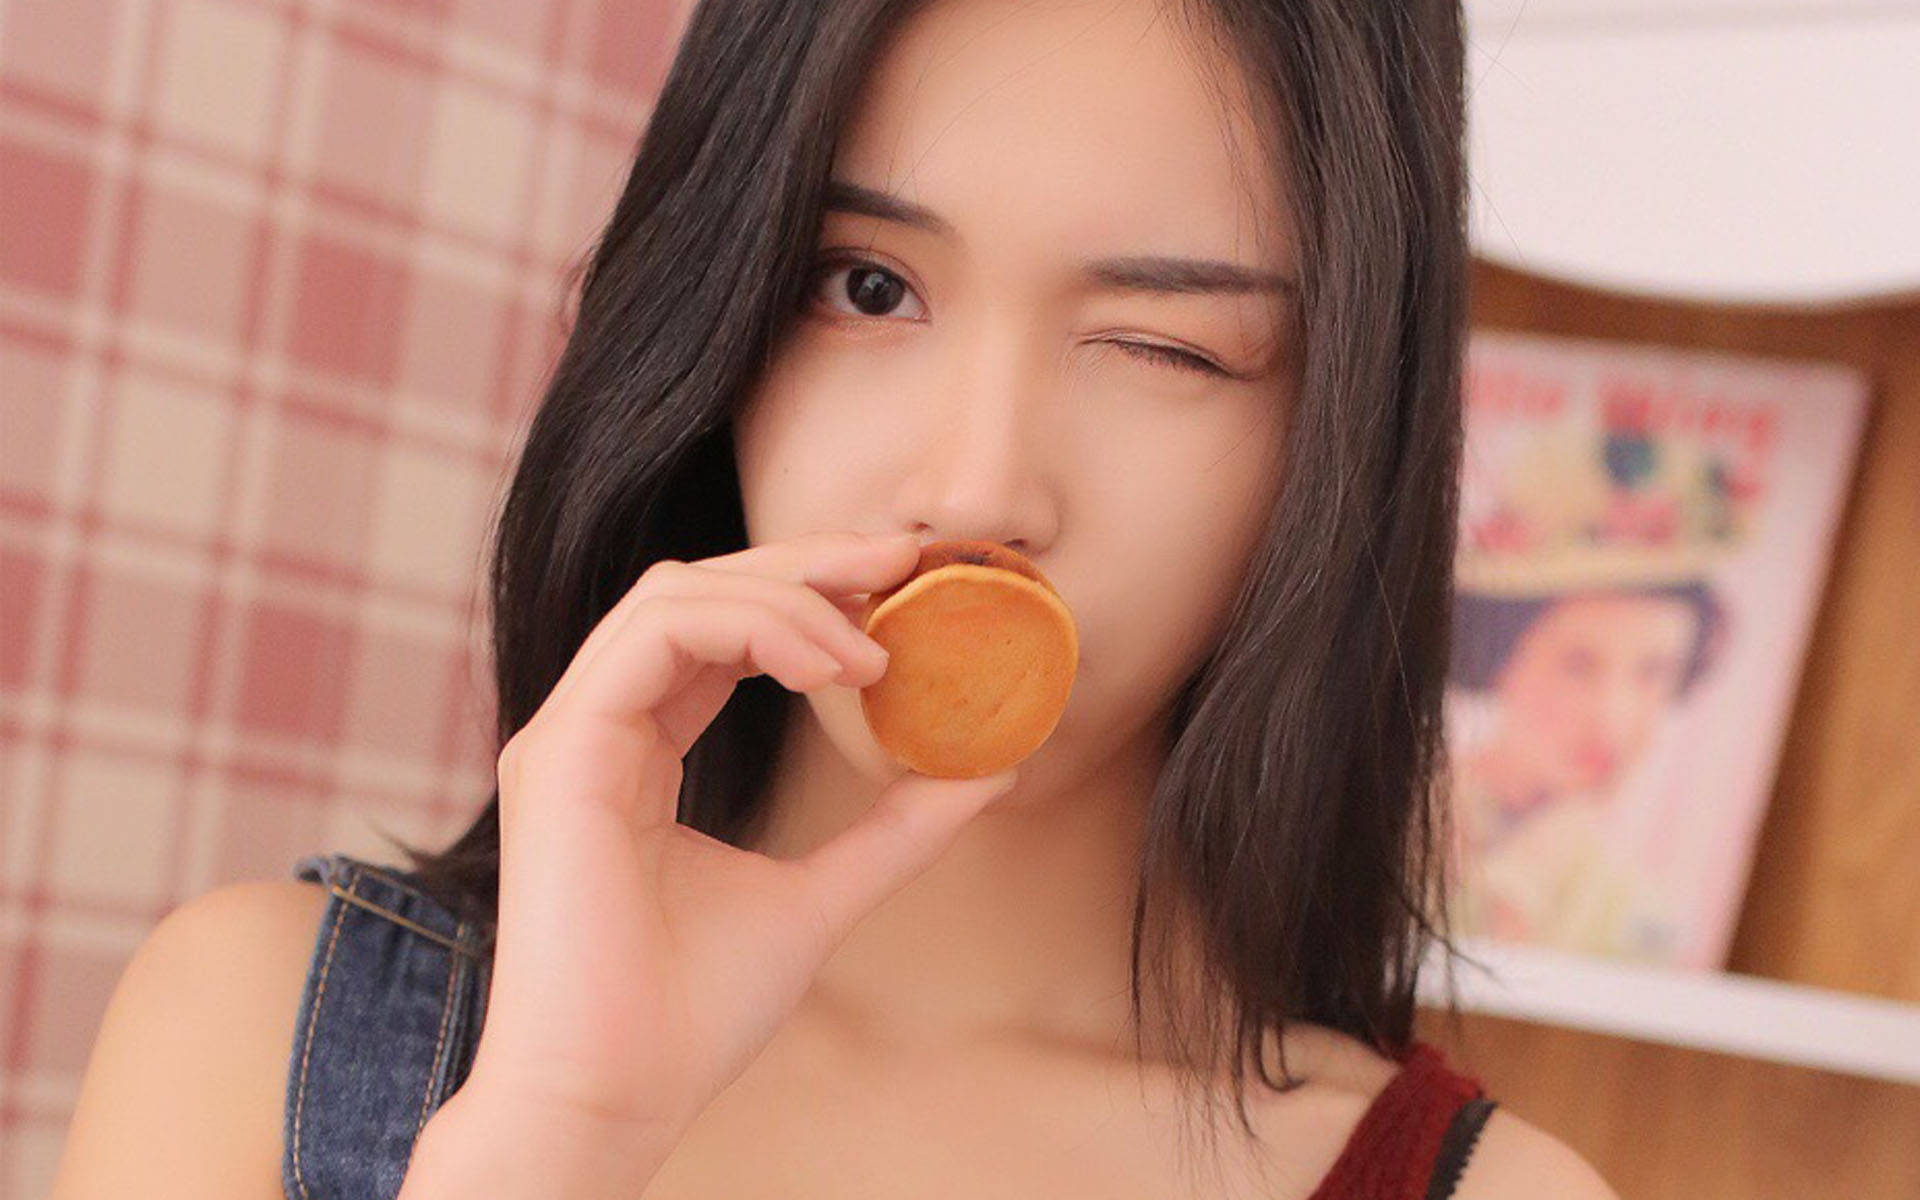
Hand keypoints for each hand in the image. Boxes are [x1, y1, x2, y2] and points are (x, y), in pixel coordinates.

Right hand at [460, 531, 1016, 1142]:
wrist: (615, 1095)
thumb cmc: (690, 1016)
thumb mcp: (819, 898)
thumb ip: (893, 831)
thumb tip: (988, 771)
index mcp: (636, 752)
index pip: (719, 632)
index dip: (809, 595)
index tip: (904, 588)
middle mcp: (596, 728)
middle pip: (699, 589)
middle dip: (807, 563)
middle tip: (905, 560)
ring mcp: (570, 733)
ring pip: (675, 595)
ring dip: (788, 598)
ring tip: (874, 649)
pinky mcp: (561, 750)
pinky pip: (654, 635)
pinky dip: (750, 628)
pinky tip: (827, 669)